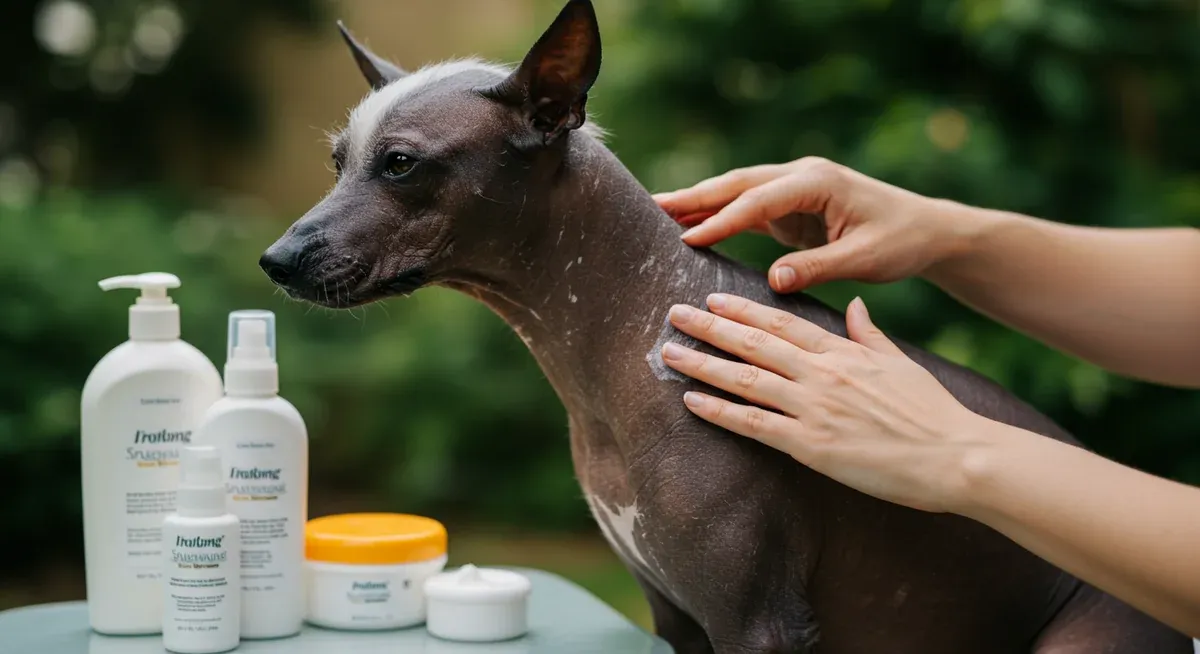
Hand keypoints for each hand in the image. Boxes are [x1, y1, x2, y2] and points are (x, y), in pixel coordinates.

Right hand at [653, 158, 965, 292]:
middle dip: (695, 196)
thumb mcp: (865, 259)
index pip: (759, 200)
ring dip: (700, 202)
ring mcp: (794, 188)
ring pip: (738, 192)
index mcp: (818, 182)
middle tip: (652, 206)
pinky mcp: (791, 207)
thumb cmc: (900, 241)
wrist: (925, 230)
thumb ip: (820, 267)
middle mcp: (801, 177)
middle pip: (738, 184)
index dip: (723, 219)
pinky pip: (747, 209)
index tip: (689, 237)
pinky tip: (690, 226)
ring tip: (657, 212)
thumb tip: (775, 280)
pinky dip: (719, 216)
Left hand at [660, 293, 986, 512]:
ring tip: (668, 352)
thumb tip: (853, 306)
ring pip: (745, 379)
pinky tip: (691, 401)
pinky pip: (753, 424)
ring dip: (703, 363)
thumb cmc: (932, 411)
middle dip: (710, 326)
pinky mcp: (811, 445)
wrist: (956, 454)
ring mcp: (814, 408)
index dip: (743, 309)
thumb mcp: (900, 361)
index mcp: (843, 351)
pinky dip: (719, 411)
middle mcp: (822, 373)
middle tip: (673, 312)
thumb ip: (869, 333)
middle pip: (754, 342)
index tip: (712, 297)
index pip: (782, 321)